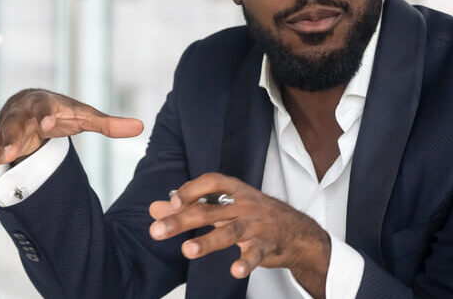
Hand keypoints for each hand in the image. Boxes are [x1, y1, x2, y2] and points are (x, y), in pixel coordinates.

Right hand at [0, 89, 143, 196]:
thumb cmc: (58, 110)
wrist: (28, 103)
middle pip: (13, 127)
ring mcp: (5, 134)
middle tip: (9, 151)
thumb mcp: (84, 115)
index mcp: (42, 106)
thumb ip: (108, 123)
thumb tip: (140, 126)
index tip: (46, 125)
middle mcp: (20, 118)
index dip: (45, 117)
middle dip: (10, 138)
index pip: (44, 110)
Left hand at [148, 173, 331, 297]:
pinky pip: (255, 254)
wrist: (297, 232)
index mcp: (234, 191)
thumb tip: (155, 209)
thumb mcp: (224, 206)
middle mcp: (244, 205)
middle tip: (156, 231)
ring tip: (187, 250)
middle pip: (210, 210)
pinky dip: (246, 263)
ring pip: (230, 232)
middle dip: (181, 220)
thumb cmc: (255, 215)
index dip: (190, 190)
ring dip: (208, 242)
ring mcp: (256, 225)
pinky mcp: (266, 246)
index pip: (210, 182)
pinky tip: (235, 271)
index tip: (170, 202)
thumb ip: (189, 206)